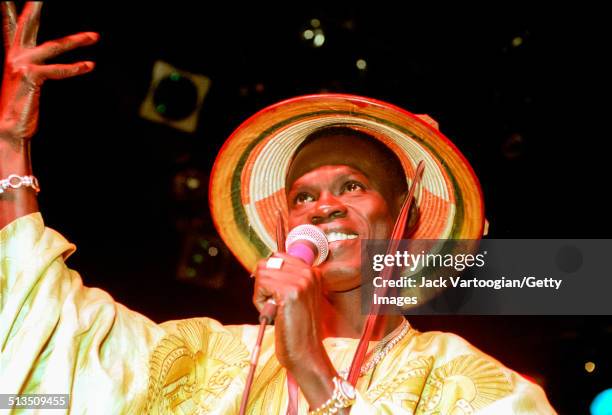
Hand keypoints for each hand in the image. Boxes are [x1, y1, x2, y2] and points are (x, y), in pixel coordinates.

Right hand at [0, 2, 97, 144]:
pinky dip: (75, 68)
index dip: (13, 9)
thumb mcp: (26, 83)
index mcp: (13, 56)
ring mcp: (20, 65)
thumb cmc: (20, 108)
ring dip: (77, 40)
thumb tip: (40, 65)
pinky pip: (57, 70)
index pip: (12, 26)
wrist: (9, 130)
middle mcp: (14, 56)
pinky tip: (90, 65)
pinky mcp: (31, 77)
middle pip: (26, 24)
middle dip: (35, 6)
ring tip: (96, 36)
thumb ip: (33, 68)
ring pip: (53, 46)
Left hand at [253, 253, 338, 407]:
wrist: (306, 353)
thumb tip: (260, 265)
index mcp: (313, 272)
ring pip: (261, 273)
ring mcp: (301, 280)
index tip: (276, 296)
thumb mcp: (296, 297)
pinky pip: (260, 285)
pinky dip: (260, 301)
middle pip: (267, 263)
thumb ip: (284, 279)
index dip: (268, 276)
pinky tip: (274, 314)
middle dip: (264, 286)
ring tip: (276, 310)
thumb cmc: (297, 328)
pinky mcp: (290, 291)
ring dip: (261, 295)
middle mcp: (309, 272)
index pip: (277, 256)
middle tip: (276, 305)